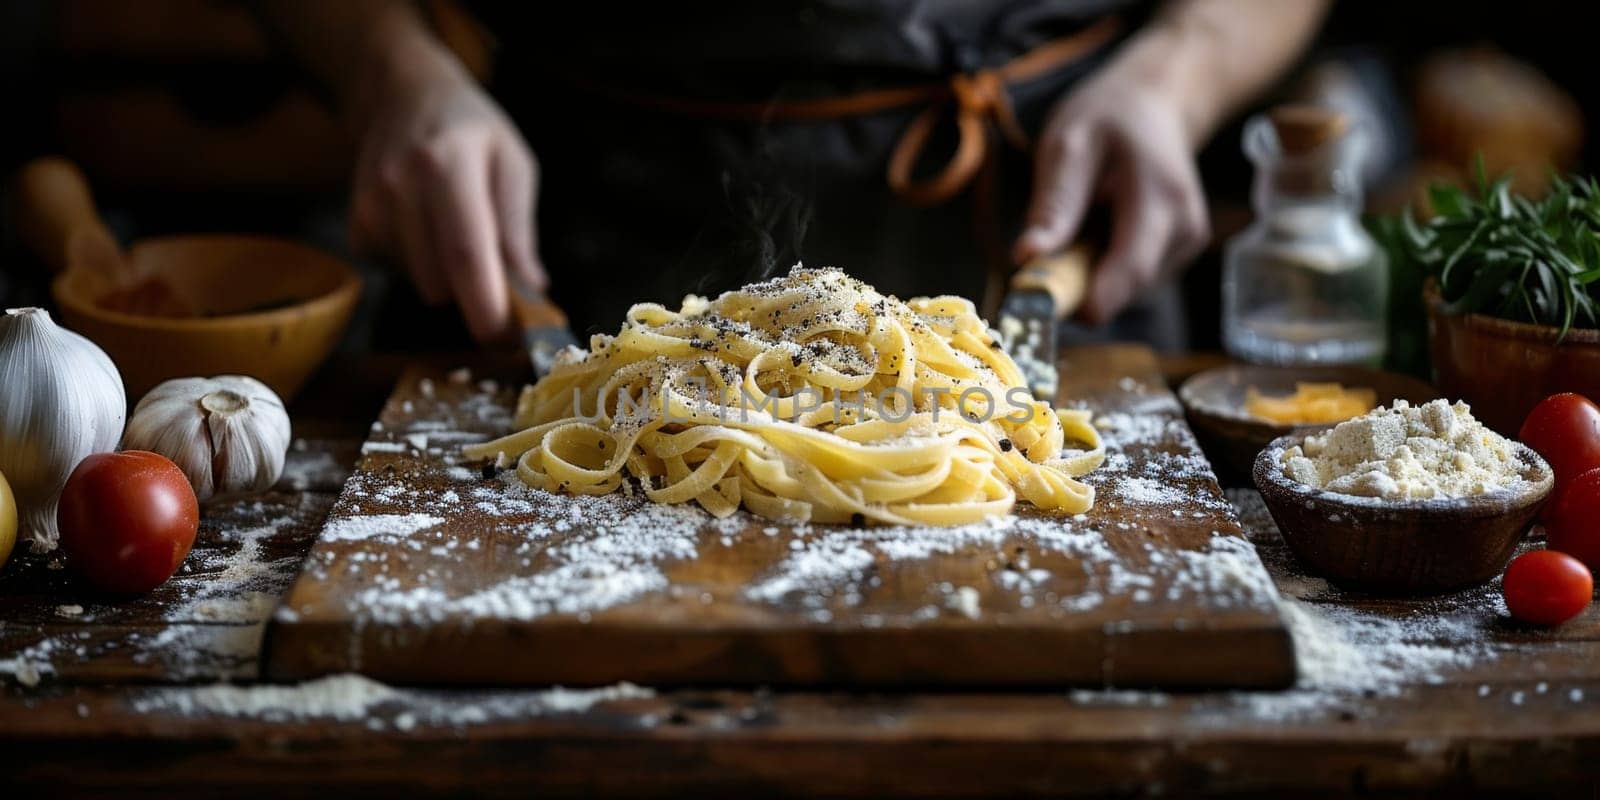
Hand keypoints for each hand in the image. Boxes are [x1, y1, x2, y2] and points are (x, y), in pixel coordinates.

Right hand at [348, 48, 544, 341]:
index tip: (505, 336)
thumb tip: (532, 290)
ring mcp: (370, 204)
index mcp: (448, 164)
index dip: (484, 302)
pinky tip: (426, 226)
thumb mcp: (513, 164)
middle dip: (475, 291)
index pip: (465, 251)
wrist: (404, 93)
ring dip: (448, 276)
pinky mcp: (356, 221)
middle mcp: (400, 184)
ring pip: (420, 281)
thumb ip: (518, 230)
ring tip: (457, 228)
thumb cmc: (472, 130)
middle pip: (440, 278)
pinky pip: (396, 272)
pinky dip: (419, 265)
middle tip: (501, 277)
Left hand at [1013, 45, 1209, 324]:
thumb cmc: (1107, 120)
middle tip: (1047, 247)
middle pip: (1125, 291)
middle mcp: (1186, 228)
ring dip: (1091, 273)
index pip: (1130, 273)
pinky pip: (1131, 281)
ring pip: (1126, 292)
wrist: (1153, 106)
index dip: (1082, 299)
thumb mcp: (1067, 146)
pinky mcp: (1179, 254)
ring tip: (1083, 222)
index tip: (1035, 299)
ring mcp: (1187, 244)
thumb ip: (1054, 204)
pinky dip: (1105, 267)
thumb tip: (1027, 258)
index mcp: (1161, 197)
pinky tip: (1102, 228)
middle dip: (1079, 285)